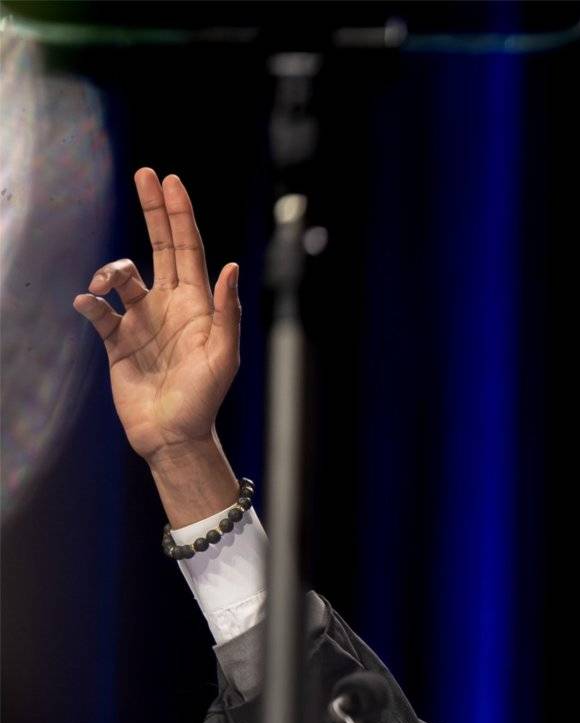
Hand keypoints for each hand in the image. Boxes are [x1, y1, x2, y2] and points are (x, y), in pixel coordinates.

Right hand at [74, 169, 241, 466]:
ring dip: (112, 270)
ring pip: (122, 275)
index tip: (170, 181)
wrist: (173, 433)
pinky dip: (90, 302)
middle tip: (144, 174)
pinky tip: (90, 304)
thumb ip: (227, 311)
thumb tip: (231, 266)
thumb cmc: (206, 398)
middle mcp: (169, 305)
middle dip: (153, 210)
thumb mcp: (224, 355)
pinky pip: (98, 310)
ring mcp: (141, 320)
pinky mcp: (116, 340)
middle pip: (159, 246)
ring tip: (107, 284)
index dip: (179, 215)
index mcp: (198, 304)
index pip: (188, 249)